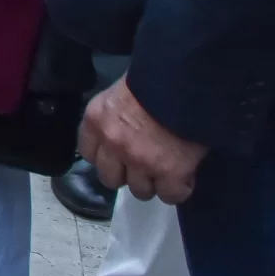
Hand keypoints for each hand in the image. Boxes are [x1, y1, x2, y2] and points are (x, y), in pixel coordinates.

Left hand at [81, 76, 207, 203]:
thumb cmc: (153, 79)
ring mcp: (140, 161)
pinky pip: (170, 195)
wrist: (184, 82)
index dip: (107, 158)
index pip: (89, 153)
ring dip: (154, 183)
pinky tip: (185, 176)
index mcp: (96, 121)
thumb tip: (124, 132)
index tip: (119, 157)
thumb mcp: (120, 93)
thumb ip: (115, 117)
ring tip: (167, 171)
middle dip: (127, 175)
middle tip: (144, 167)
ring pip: (140, 191)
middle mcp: (112, 144)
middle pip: (110, 178)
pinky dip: (179, 189)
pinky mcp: (169, 173)